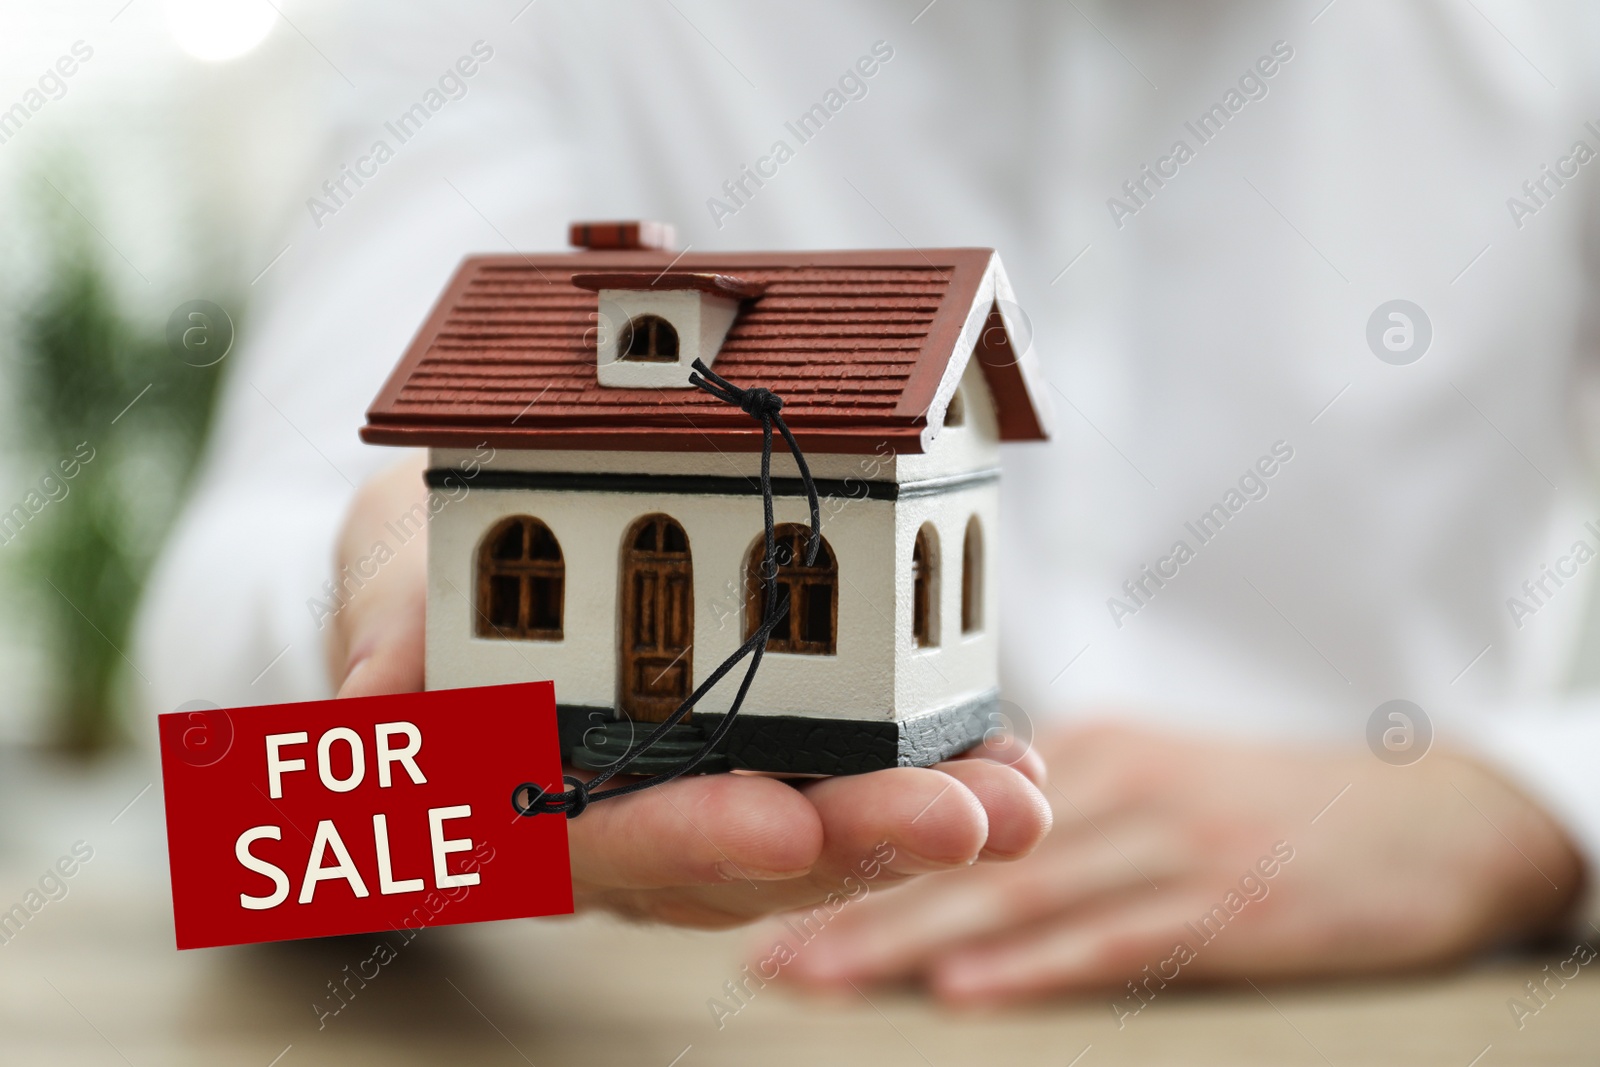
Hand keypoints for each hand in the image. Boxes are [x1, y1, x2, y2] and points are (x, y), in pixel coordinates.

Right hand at [328, 456, 1054, 927]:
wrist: (481, 555)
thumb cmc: (428, 559)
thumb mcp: (388, 558)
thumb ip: (384, 620)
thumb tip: (368, 696)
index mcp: (514, 794)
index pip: (595, 840)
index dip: (685, 839)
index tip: (778, 826)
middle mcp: (618, 820)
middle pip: (737, 864)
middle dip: (854, 846)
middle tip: (962, 821)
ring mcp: (698, 799)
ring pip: (815, 840)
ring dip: (922, 824)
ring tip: (1018, 796)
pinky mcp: (767, 760)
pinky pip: (850, 784)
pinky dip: (931, 775)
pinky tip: (1009, 760)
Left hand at [763, 721, 1582, 1003]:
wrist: (1429, 814)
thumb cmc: (1270, 807)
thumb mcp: (1158, 781)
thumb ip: (1057, 815)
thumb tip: (946, 863)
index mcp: (1088, 754)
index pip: (947, 809)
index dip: (853, 854)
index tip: (766, 893)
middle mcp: (1116, 787)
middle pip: (963, 855)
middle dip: (853, 906)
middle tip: (765, 951)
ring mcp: (1174, 844)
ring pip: (1019, 894)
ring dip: (911, 941)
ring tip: (822, 978)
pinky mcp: (1233, 906)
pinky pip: (1119, 940)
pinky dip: (1038, 969)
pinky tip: (968, 994)